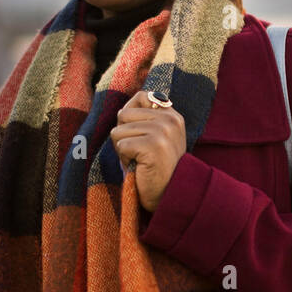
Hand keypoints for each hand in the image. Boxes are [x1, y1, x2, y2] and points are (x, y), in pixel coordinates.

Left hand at [110, 91, 185, 211]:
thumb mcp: (155, 137)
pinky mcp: (154, 145)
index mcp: (172, 115)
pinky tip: (140, 167)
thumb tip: (123, 110)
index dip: (130, 117)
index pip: (140, 96)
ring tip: (140, 161)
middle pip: (124, 114)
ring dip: (123, 150)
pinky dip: (125, 159)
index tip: (141, 136)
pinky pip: (121, 145)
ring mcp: (163, 131)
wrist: (169, 195)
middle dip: (124, 135)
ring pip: (118, 131)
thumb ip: (144, 119)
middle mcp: (170, 119)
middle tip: (140, 153)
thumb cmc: (155, 167)